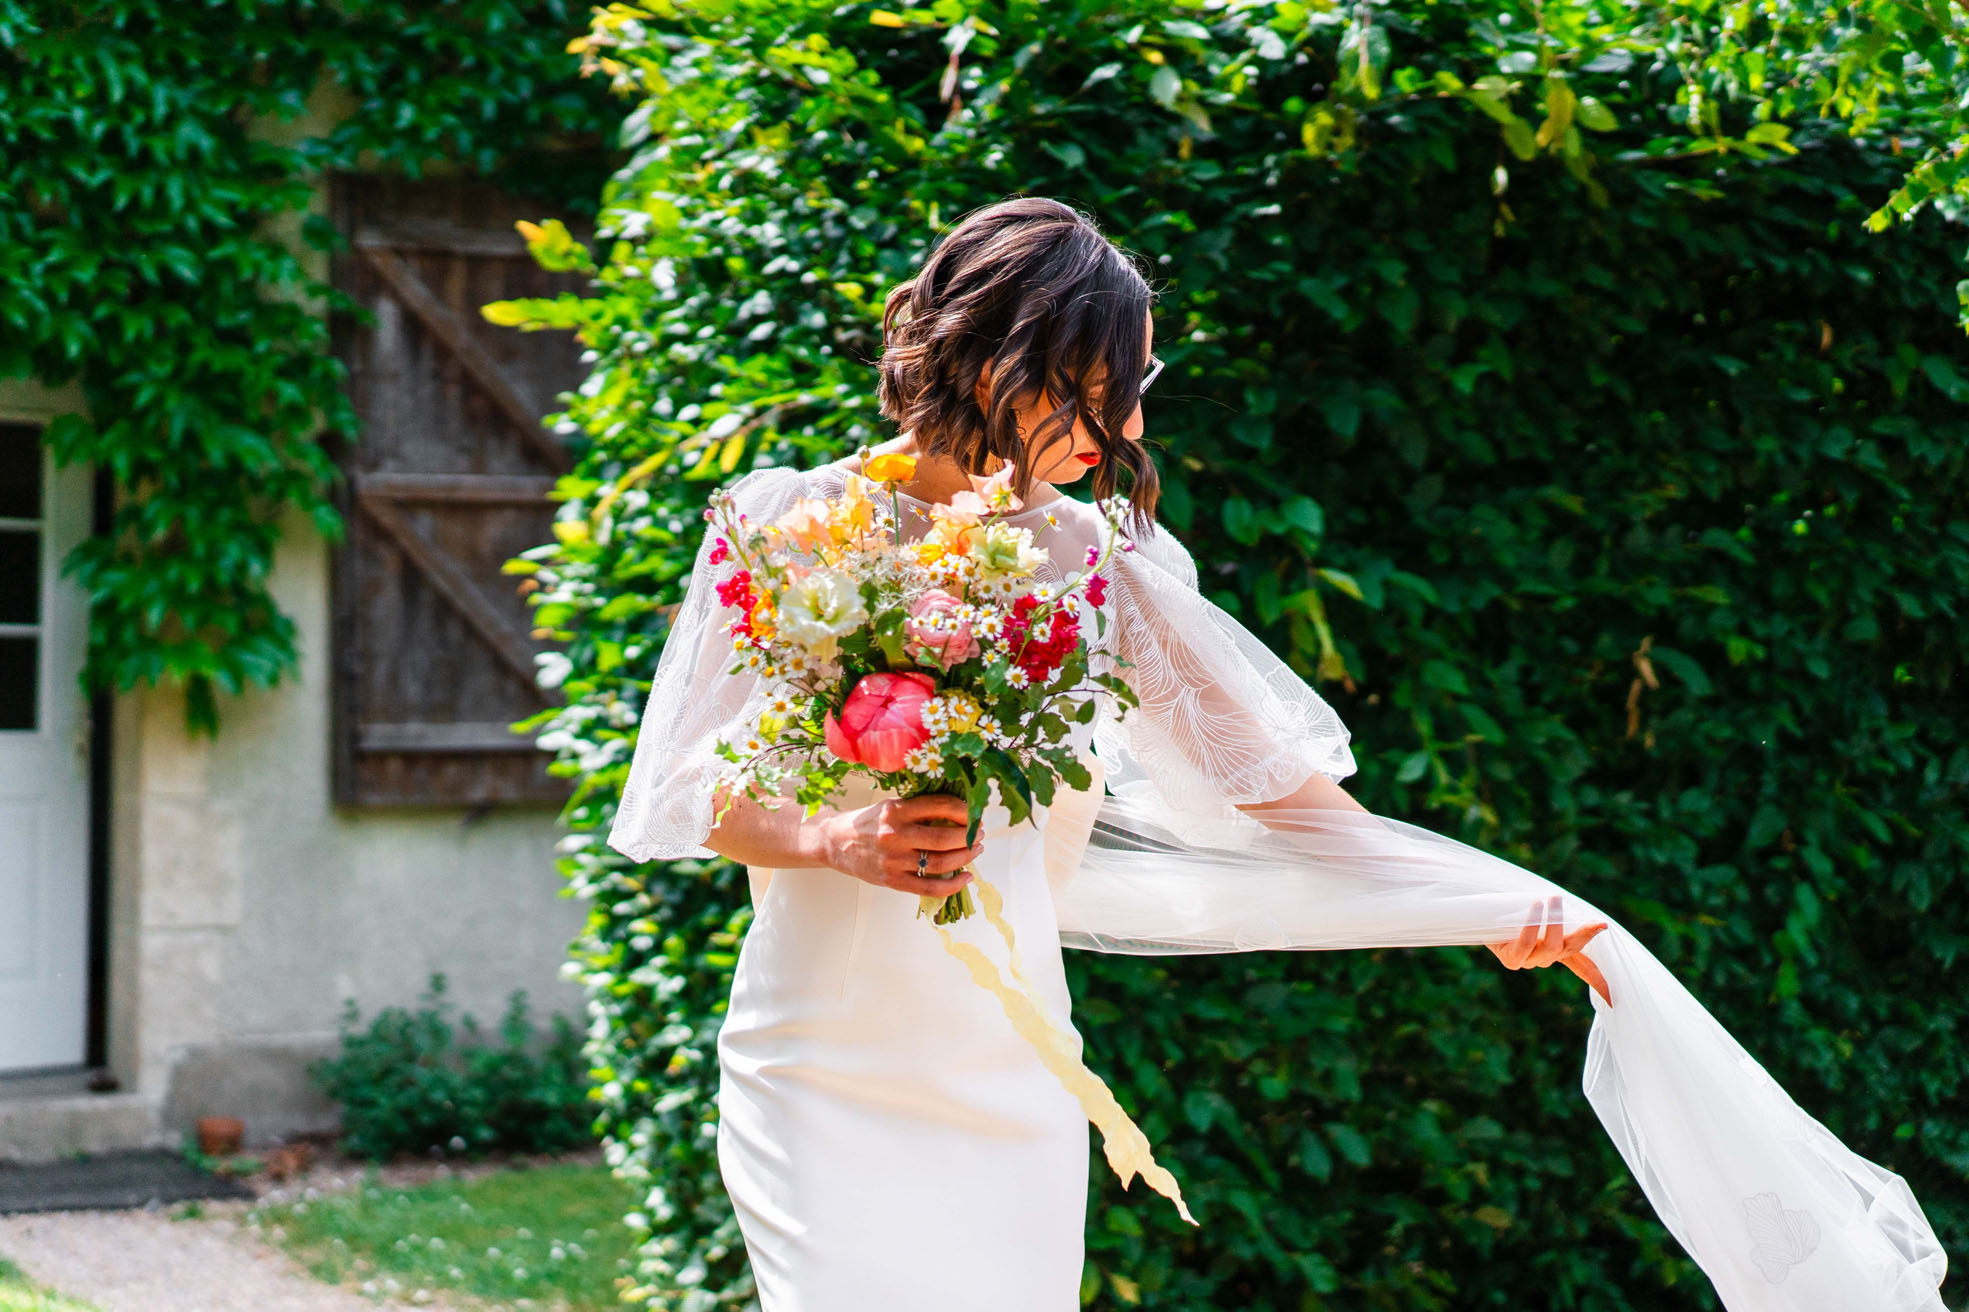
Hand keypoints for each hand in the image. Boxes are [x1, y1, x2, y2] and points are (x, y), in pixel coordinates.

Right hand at [813, 794, 982, 896]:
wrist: (835, 842)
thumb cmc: (868, 822)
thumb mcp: (891, 805)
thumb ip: (919, 809)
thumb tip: (960, 812)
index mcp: (896, 810)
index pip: (940, 806)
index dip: (964, 810)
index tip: (975, 813)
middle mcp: (895, 835)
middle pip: (945, 837)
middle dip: (970, 836)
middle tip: (979, 833)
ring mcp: (894, 860)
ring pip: (941, 862)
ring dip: (966, 857)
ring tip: (975, 850)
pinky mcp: (892, 880)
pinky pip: (930, 887)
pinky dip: (953, 884)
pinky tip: (966, 876)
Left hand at [1486, 895, 1612, 1006]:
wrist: (1480, 916)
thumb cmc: (1515, 915)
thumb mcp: (1544, 917)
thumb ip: (1566, 922)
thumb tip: (1598, 923)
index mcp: (1557, 951)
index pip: (1584, 967)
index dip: (1599, 981)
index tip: (1613, 998)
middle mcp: (1544, 960)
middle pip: (1570, 949)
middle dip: (1584, 933)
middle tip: (1593, 918)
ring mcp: (1528, 962)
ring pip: (1550, 947)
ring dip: (1554, 922)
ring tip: (1554, 899)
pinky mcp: (1511, 960)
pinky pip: (1525, 944)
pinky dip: (1532, 926)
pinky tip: (1535, 908)